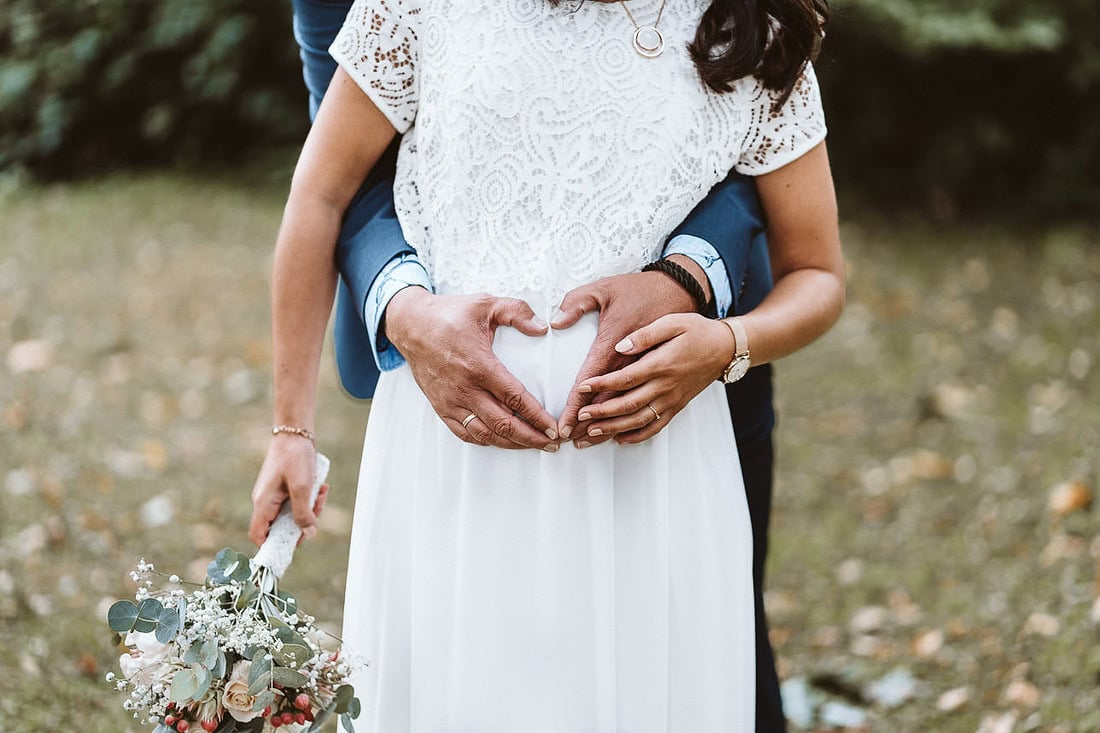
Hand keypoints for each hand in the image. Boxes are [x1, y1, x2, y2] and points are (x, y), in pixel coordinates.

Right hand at [248, 435, 329, 546]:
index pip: (258, 535)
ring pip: (293, 515)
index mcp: (263, 503)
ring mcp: (275, 496)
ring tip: (321, 492)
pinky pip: (297, 503)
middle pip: (281, 528)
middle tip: (316, 510)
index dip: (271, 546)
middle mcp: (266, 502)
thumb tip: (307, 533)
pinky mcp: (284, 490)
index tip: (292, 544)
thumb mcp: (302, 487)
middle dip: (302, 523)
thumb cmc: (295, 457)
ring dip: (310, 509)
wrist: (295, 432)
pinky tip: (321, 487)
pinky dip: (310, 499)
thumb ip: (304, 512)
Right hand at [385, 287, 560, 450]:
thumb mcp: (486, 304)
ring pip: (485, 434)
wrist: (410, 324)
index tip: (553, 428)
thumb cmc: (448, 315)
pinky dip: (486, 441)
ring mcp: (451, 401)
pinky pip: (465, 433)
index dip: (537, 417)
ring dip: (511, 443)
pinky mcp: (441, 407)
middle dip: (531, 437)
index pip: (514, 398)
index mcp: (479, 365)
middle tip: (552, 444)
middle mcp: (464, 388)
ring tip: (532, 445)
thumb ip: (517, 311)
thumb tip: (542, 327)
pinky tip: (502, 441)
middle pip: (503, 424)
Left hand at [551, 268, 698, 446]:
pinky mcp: (677, 407)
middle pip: (628, 404)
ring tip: (592, 433)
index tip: (581, 388)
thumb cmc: (697, 331)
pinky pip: (656, 426)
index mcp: (661, 364)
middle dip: (601, 413)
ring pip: (639, 420)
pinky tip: (619, 439)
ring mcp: (672, 399)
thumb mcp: (673, 322)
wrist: (725, 348)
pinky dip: (637, 436)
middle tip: (580, 417)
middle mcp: (666, 386)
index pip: (625, 378)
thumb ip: (645, 335)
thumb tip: (621, 346)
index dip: (601, 385)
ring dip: (614, 429)